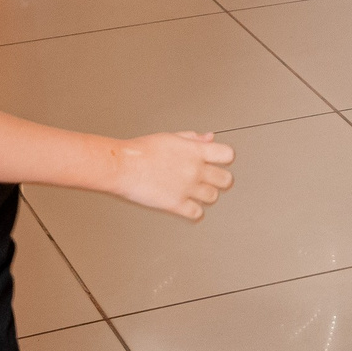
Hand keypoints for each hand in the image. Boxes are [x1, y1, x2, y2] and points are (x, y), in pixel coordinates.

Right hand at [107, 131, 236, 219]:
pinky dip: (194, 211)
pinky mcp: (176, 204)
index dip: (225, 159)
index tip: (220, 162)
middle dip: (220, 180)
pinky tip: (188, 206)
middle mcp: (195, 169)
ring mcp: (187, 188)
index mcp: (195, 151)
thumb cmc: (142, 151)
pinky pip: (196, 213)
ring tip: (198, 193)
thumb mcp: (171, 137)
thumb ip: (193, 138)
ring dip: (207, 196)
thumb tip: (209, 137)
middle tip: (213, 180)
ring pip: (213, 197)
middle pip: (225, 179)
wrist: (124, 165)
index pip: (227, 155)